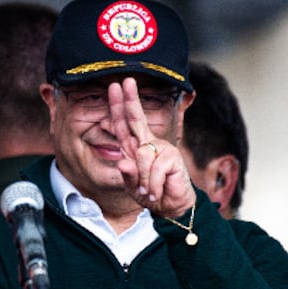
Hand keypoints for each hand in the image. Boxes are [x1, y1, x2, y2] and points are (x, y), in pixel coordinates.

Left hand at [108, 77, 195, 217]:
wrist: (172, 207)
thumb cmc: (151, 194)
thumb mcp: (133, 187)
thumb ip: (128, 175)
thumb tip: (123, 162)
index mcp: (134, 147)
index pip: (124, 124)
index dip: (119, 106)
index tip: (116, 86)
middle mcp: (147, 143)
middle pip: (136, 118)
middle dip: (129, 100)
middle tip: (125, 81)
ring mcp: (161, 148)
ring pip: (141, 156)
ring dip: (142, 180)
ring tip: (148, 191)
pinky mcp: (172, 157)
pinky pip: (154, 168)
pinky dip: (152, 184)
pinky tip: (156, 191)